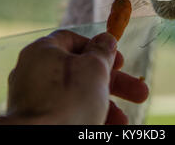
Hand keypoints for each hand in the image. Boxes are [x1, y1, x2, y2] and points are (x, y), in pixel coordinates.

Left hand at [7, 29, 148, 124]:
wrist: (43, 140)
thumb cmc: (68, 100)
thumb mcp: (94, 68)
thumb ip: (103, 51)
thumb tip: (106, 39)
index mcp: (43, 51)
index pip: (72, 40)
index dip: (99, 48)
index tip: (120, 62)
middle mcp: (34, 73)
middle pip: (80, 72)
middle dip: (114, 84)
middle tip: (139, 93)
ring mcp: (34, 99)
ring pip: (76, 97)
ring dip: (105, 106)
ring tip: (122, 121)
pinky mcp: (39, 119)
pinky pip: (67, 113)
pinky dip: (88, 116)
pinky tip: (109, 126)